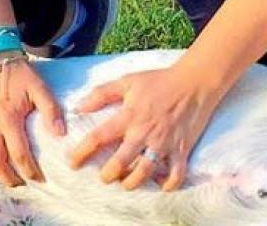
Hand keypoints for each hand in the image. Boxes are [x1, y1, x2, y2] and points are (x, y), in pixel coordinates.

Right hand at [0, 57, 66, 185]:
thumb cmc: (19, 76)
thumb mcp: (40, 88)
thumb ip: (51, 110)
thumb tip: (60, 134)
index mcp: (8, 118)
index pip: (19, 153)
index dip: (29, 170)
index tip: (38, 178)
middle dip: (8, 178)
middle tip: (18, 183)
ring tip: (0, 176)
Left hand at [67, 67, 222, 191]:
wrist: (194, 82)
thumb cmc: (159, 81)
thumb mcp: (127, 81)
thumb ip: (102, 93)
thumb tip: (79, 107)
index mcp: (129, 116)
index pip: (99, 137)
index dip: (82, 151)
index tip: (72, 162)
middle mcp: (144, 132)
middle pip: (121, 161)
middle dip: (108, 174)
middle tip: (104, 176)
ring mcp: (164, 143)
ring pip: (145, 172)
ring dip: (132, 182)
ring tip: (126, 183)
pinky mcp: (182, 149)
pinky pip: (176, 174)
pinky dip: (168, 184)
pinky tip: (160, 185)